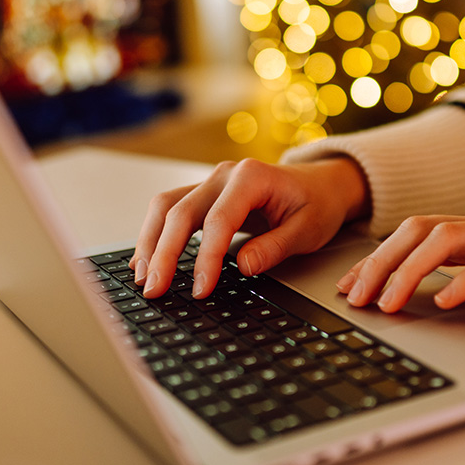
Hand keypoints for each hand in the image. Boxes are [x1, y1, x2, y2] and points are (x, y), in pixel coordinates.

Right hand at [130, 157, 368, 299]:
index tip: (200, 290)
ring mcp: (211, 182)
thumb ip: (275, 247)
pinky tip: (146, 259)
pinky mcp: (205, 194)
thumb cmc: (316, 203)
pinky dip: (155, 234)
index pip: (218, 220)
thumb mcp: (308, 229)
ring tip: (143, 278)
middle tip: (155, 290)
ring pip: (167, 206)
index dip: (206, 257)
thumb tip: (242, 266)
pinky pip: (172, 210)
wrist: (320, 183)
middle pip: (181, 211)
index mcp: (251, 176)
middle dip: (164, 253)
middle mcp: (224, 174)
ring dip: (151, 241)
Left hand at [336, 207, 464, 312]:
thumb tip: (426, 291)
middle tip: (356, 297)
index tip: (348, 285)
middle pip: (417, 229)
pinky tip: (446, 300)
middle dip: (380, 262)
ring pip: (445, 238)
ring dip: (410, 269)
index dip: (375, 257)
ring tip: (389, 302)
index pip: (410, 233)